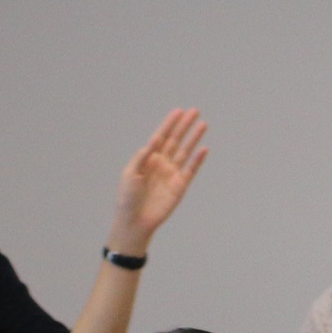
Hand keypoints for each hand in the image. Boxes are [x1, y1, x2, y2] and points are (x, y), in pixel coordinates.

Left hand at [109, 109, 209, 251]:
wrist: (135, 221)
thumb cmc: (127, 198)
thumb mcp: (130, 174)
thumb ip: (142, 157)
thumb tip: (154, 141)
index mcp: (147, 158)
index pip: (160, 136)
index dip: (169, 124)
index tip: (178, 111)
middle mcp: (161, 163)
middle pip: (175, 140)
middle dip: (184, 125)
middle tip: (194, 111)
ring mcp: (172, 174)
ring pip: (185, 151)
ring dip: (194, 138)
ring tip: (202, 124)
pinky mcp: (180, 186)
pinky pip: (191, 170)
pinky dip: (197, 160)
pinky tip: (204, 149)